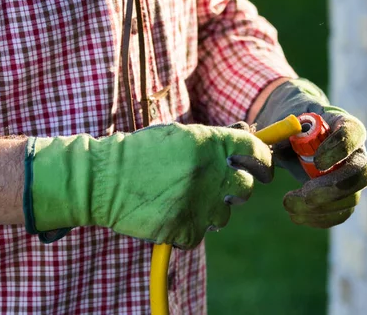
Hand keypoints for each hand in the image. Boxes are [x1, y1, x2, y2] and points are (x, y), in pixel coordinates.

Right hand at [23, 123, 272, 248]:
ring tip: (182, 198)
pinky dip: (188, 226)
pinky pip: (200, 233)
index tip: (262, 169)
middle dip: (234, 187)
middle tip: (215, 185)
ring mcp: (199, 203)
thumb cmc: (141, 152)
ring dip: (210, 208)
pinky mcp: (185, 229)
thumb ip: (215, 138)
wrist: (103, 179)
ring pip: (224, 214)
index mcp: (210, 143)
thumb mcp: (179, 134)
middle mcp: (210, 172)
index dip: (263, 161)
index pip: (257, 151)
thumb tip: (248, 135)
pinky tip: (169, 212)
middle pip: (245, 188)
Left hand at [254, 78, 366, 227]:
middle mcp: (357, 152)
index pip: (353, 133)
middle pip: (360, 173)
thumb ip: (284, 133)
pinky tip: (296, 215)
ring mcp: (353, 177)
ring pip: (351, 199)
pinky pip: (340, 213)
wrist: (295, 135)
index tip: (316, 161)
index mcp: (345, 125)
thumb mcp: (287, 122)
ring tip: (288, 204)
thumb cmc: (293, 125)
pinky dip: (318, 218)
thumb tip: (279, 147)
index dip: (339, 149)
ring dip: (320, 207)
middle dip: (332, 187)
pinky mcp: (344, 197)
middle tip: (305, 193)